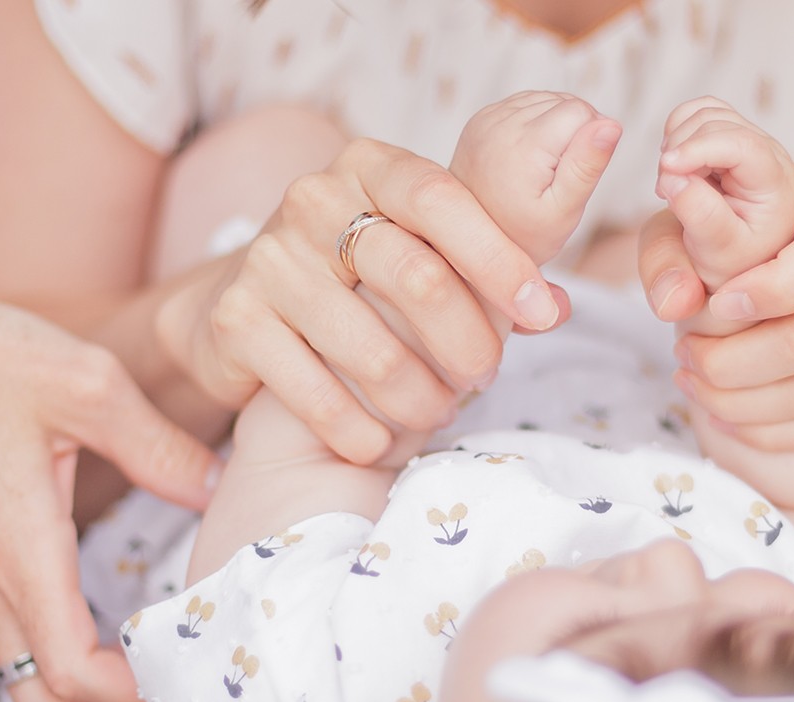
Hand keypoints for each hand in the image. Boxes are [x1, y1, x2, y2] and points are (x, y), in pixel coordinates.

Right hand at [0, 292, 219, 701]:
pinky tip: (123, 656)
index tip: (187, 679)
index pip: (69, 668)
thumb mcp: (83, 380)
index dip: (129, 696)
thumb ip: (156, 443)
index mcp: (20, 547)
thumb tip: (217, 489)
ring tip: (165, 697)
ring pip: (29, 688)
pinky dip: (71, 677)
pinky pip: (21, 654)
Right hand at [160, 138, 571, 464]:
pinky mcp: (237, 320)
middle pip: (416, 276)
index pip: (442, 199)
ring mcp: (269, 259)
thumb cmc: (357, 280)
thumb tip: (557, 308)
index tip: (541, 313)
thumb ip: (488, 270)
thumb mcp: (419, 252)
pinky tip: (379, 443)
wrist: (241, 307)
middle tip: (486, 377)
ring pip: (372, 349)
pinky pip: (316, 392)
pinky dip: (359, 430)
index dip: (500, 259)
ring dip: (420, 398)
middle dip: (468, 342)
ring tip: (438, 412)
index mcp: (370, 167)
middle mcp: (313, 200)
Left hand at [449, 90, 619, 264]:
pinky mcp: (481, 118)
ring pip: (546, 100)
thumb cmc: (522, 234)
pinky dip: (537, 124)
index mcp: (524, 146)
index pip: (581, 111)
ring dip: (557, 126)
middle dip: (574, 133)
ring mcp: (487, 118)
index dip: (591, 140)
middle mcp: (501, 123)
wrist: (471, 241)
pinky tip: (532, 157)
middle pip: (564, 102)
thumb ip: (587, 166)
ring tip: (546, 168)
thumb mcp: (563, 211)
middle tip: (560, 176)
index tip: (576, 174)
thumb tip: (610, 125)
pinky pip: (524, 104)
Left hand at [638, 162, 793, 450]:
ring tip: (697, 388)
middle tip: (686, 358)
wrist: (757, 276)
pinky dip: (776, 430)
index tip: (717, 307)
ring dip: (746, 404)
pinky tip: (730, 418)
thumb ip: (666, 258)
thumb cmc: (717, 246)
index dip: (776, 288)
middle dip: (736, 364)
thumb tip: (674, 302)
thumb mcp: (677, 235)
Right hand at [654, 96, 793, 289]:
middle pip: (719, 123)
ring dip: (677, 140)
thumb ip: (702, 217)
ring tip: (670, 182)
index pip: (743, 145)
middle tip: (665, 191)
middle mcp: (769, 155)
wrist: (738, 262)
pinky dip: (678, 130)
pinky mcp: (732, 137)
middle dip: (682, 150)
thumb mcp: (718, 252)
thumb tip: (674, 177)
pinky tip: (675, 164)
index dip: (701, 148)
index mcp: (776, 184)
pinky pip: (700, 113)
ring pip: (707, 112)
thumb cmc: (733, 263)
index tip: (666, 168)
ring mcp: (751, 141)